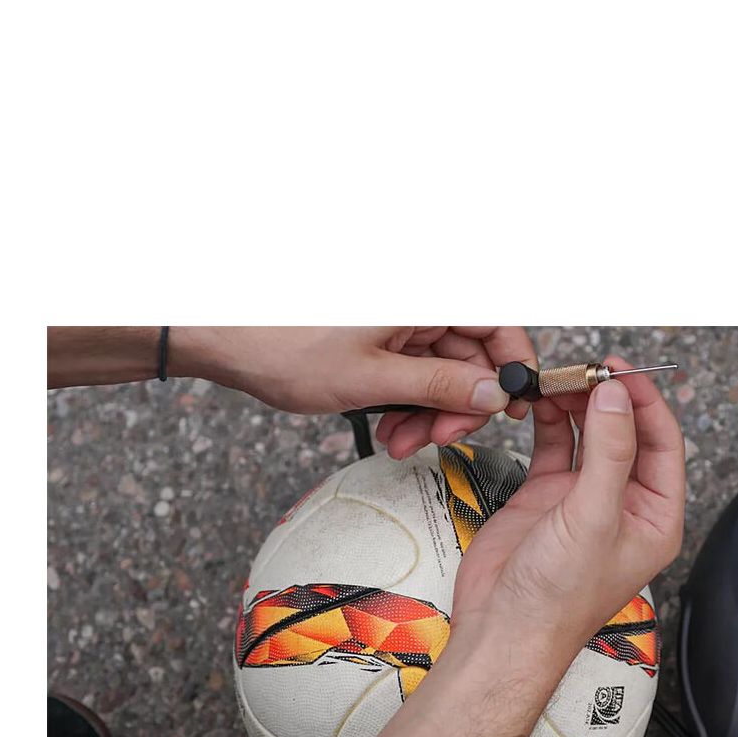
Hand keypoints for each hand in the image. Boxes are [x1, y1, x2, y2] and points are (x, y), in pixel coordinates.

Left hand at [176, 326, 537, 453]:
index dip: (512, 366)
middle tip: (439, 439)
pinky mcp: (378, 337)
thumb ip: (441, 387)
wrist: (224, 339)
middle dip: (459, 404)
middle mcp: (415, 303)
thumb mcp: (372, 379)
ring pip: (441, 370)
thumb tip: (495, 393)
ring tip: (399, 441)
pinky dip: (407, 404)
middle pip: (471, 354)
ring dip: (430, 412)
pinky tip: (389, 428)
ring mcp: (396, 321)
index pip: (496, 322)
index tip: (513, 406)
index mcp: (422, 296)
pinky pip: (412, 372)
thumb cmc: (285, 346)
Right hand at [351, 359, 683, 736]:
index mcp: (655, 516)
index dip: (643, 402)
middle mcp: (623, 505)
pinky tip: (540, 402)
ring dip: (576, 405)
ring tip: (559, 380)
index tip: (619, 371)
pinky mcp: (546, 497)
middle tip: (583, 369)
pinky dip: (548, 422)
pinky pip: (554, 446)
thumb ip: (608, 453)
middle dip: (606, 398)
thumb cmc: (556, 600)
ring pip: (588, 435)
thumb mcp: (592, 518)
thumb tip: (616, 399)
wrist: (501, 631)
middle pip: (625, 432)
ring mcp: (583, 499)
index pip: (662, 443)